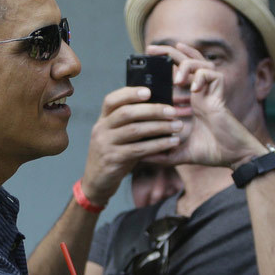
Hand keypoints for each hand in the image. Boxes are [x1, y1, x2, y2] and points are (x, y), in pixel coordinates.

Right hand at [80, 87, 182, 205]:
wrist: (97, 183)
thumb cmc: (114, 155)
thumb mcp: (116, 137)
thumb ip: (130, 124)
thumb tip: (158, 109)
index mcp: (102, 120)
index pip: (111, 100)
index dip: (129, 93)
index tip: (149, 91)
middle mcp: (101, 130)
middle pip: (127, 113)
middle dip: (152, 110)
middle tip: (172, 111)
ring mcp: (106, 145)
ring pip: (135, 131)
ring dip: (159, 127)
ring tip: (177, 127)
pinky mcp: (113, 160)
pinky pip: (139, 150)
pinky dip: (158, 145)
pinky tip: (171, 143)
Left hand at [144, 43, 264, 168]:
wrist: (232, 156)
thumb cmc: (210, 152)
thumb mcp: (178, 152)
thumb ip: (161, 153)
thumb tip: (141, 158)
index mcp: (190, 100)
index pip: (178, 74)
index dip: (166, 64)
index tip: (148, 61)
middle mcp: (200, 92)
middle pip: (187, 60)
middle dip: (168, 51)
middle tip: (150, 48)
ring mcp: (211, 92)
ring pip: (200, 63)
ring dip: (186, 66)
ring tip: (176, 80)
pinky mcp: (221, 94)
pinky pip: (212, 74)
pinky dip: (201, 77)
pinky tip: (195, 90)